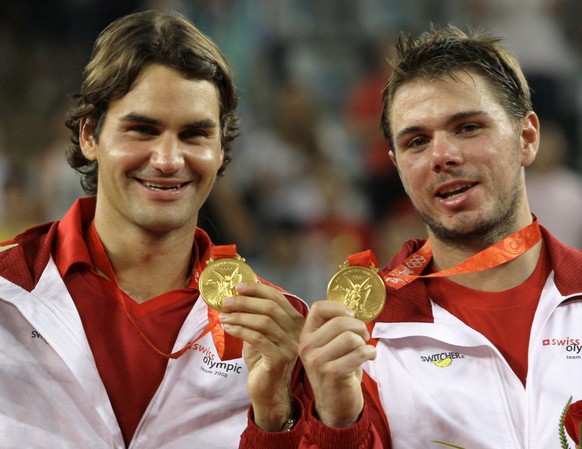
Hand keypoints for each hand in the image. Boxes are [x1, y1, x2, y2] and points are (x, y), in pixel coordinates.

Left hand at [219, 282, 304, 430]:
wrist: (267, 391)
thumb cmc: (263, 361)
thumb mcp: (260, 333)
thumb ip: (254, 316)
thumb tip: (236, 295)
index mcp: (295, 322)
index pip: (278, 298)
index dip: (257, 289)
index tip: (238, 286)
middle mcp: (297, 332)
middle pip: (271, 308)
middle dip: (245, 301)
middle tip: (226, 301)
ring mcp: (290, 346)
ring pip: (264, 322)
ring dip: (240, 316)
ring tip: (223, 316)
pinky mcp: (279, 359)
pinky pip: (258, 338)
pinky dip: (240, 330)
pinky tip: (228, 328)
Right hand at [299, 300, 375, 427]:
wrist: (335, 405)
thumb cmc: (337, 371)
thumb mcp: (328, 347)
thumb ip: (334, 328)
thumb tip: (351, 311)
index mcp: (305, 336)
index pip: (319, 308)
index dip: (339, 308)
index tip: (351, 316)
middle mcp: (307, 347)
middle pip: (339, 321)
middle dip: (359, 326)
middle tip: (364, 336)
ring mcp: (317, 361)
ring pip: (350, 337)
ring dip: (364, 342)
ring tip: (364, 350)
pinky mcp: (332, 373)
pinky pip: (359, 352)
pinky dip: (370, 353)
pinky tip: (369, 358)